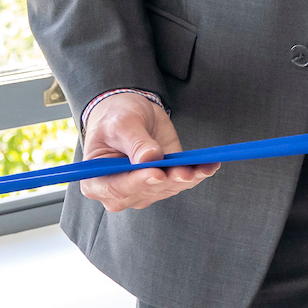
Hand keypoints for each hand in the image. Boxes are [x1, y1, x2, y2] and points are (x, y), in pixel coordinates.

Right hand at [79, 95, 217, 211]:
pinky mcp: (164, 181)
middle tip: (188, 171)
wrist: (132, 115)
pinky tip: (210, 165)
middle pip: (146, 191)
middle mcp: (119, 192)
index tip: (157, 174)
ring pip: (168, 188)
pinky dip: (197, 173)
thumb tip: (149, 159)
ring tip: (204, 166)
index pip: (116, 188)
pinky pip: (182, 181)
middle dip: (169, 180)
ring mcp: (143, 189)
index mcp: (96, 181)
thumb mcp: (122, 124)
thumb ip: (135, 142)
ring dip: (187, 178)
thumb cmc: (117, 118)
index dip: (137, 183)